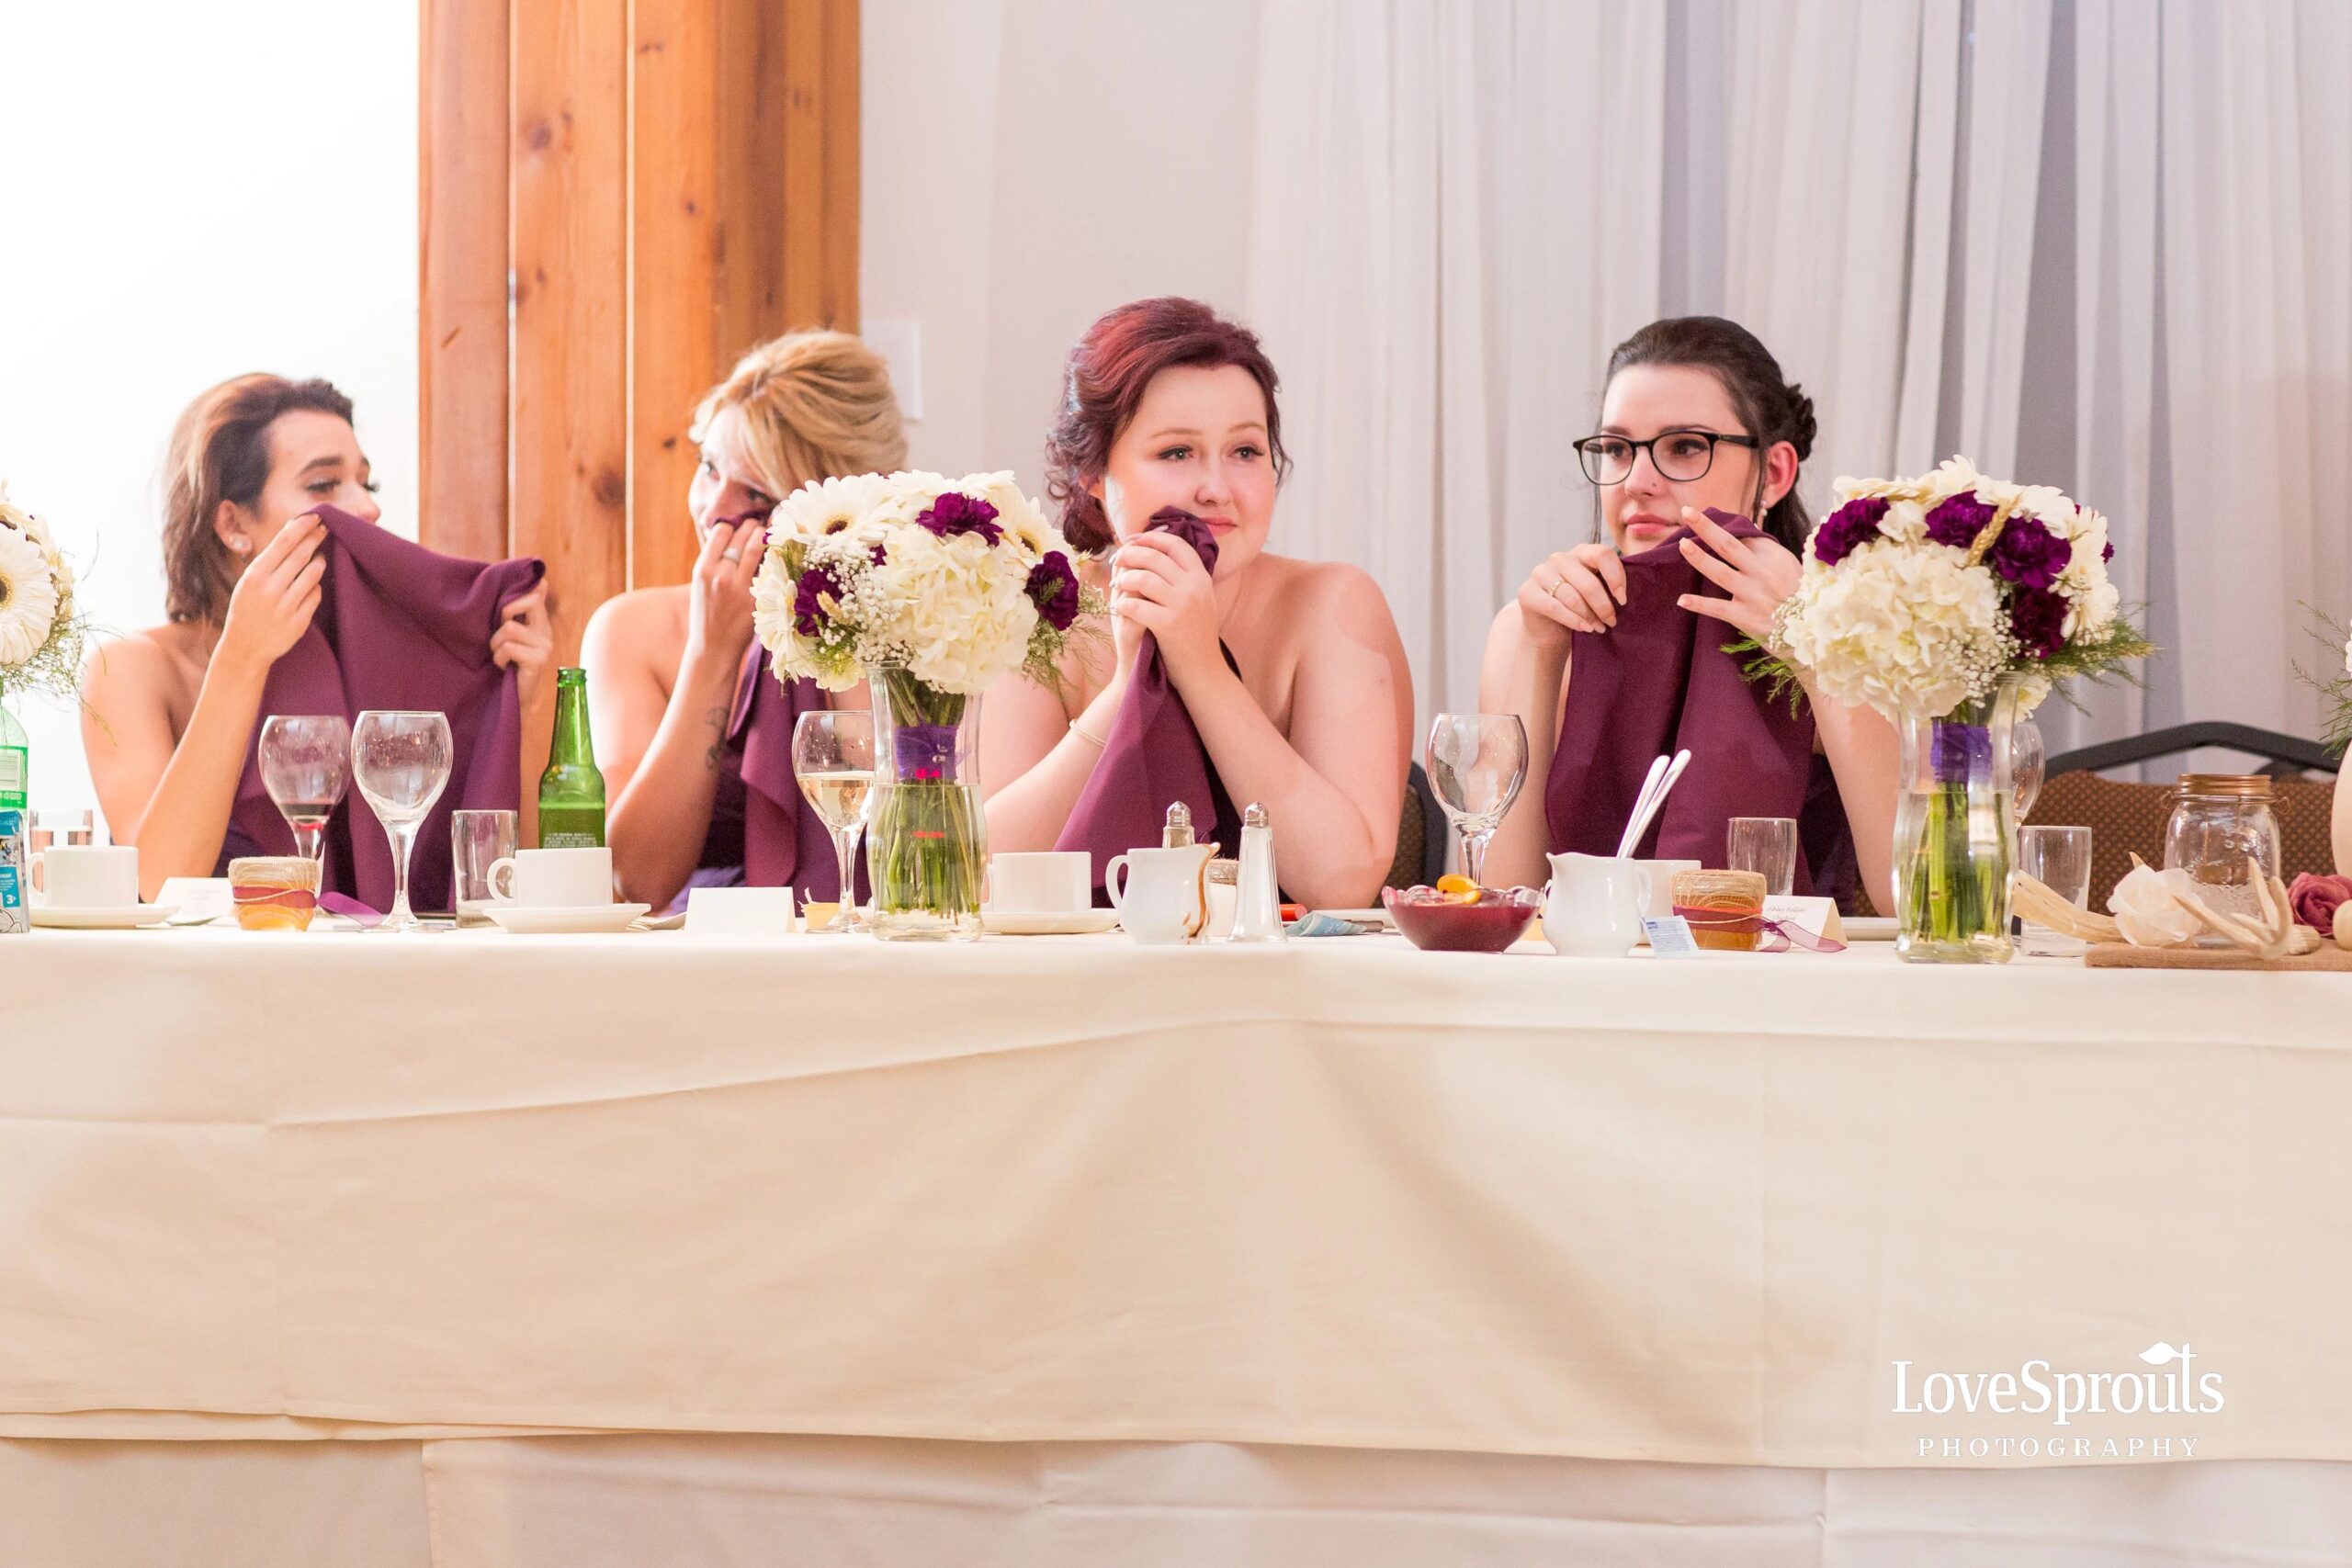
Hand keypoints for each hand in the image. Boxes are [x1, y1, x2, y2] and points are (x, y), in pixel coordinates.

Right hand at [216, 511, 326, 674]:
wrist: (245, 647)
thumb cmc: (248, 607)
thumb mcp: (250, 580)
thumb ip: (270, 558)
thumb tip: (293, 528)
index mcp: (255, 575)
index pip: (284, 542)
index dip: (303, 526)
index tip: (316, 517)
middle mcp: (269, 589)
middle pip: (301, 554)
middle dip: (316, 538)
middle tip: (326, 529)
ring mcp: (285, 607)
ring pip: (313, 574)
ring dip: (319, 562)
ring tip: (319, 558)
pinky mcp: (298, 622)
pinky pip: (316, 596)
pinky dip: (316, 588)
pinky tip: (312, 585)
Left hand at [491, 585, 553, 708]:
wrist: (511, 700)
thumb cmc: (506, 666)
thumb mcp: (509, 635)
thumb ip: (516, 612)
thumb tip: (535, 582)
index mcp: (540, 623)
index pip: (536, 592)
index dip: (517, 595)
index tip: (506, 611)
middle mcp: (546, 633)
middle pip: (526, 601)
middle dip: (504, 615)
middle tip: (499, 636)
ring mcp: (545, 647)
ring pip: (510, 628)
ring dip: (496, 644)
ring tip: (499, 656)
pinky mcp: (538, 661)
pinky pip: (509, 648)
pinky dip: (499, 658)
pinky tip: (504, 667)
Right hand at [683, 515, 764, 673]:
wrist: (713, 647)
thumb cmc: (708, 613)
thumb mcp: (701, 584)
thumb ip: (714, 561)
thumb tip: (733, 534)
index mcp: (703, 569)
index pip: (722, 531)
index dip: (733, 525)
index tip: (740, 526)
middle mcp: (720, 575)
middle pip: (742, 535)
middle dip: (752, 527)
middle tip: (759, 527)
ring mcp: (740, 587)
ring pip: (758, 547)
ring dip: (765, 536)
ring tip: (768, 534)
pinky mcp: (757, 599)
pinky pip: (769, 569)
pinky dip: (773, 557)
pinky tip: (777, 554)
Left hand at [1109, 530, 1220, 678]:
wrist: (1205, 671)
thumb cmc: (1195, 636)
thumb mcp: (1200, 600)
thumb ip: (1184, 577)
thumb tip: (1154, 552)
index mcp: (1202, 578)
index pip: (1176, 544)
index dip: (1151, 538)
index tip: (1133, 540)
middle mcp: (1195, 587)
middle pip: (1155, 557)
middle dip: (1130, 554)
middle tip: (1116, 560)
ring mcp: (1183, 605)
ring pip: (1143, 578)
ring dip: (1124, 579)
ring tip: (1117, 586)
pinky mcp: (1169, 624)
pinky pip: (1136, 605)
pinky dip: (1123, 605)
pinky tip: (1120, 609)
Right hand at [1516, 541, 1625, 644]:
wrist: (1548, 629)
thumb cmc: (1577, 608)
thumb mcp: (1594, 593)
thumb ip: (1606, 585)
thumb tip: (1623, 596)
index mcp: (1580, 552)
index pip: (1602, 554)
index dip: (1616, 577)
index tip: (1622, 600)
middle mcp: (1559, 558)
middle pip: (1588, 582)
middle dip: (1604, 606)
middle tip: (1611, 622)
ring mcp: (1540, 573)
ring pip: (1573, 597)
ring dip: (1589, 617)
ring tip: (1598, 628)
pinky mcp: (1527, 592)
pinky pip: (1555, 607)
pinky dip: (1573, 620)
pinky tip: (1585, 629)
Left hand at [1675, 505, 1801, 644]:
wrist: (1814, 630)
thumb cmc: (1801, 596)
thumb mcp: (1790, 567)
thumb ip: (1767, 553)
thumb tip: (1743, 536)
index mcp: (1775, 557)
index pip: (1744, 538)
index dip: (1723, 529)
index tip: (1704, 521)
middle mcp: (1763, 572)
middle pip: (1729, 545)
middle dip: (1706, 527)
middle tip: (1687, 512)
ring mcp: (1753, 594)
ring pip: (1720, 572)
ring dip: (1699, 558)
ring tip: (1682, 545)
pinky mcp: (1746, 617)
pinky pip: (1719, 609)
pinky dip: (1700, 604)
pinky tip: (1681, 600)